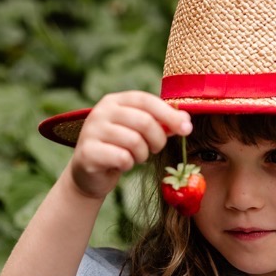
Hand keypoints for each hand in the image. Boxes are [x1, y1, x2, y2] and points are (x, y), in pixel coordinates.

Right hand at [69, 92, 191, 200]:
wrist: (89, 174)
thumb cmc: (119, 150)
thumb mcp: (139, 133)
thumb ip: (159, 124)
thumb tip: (185, 121)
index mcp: (115, 101)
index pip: (146, 101)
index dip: (169, 114)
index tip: (187, 128)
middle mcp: (102, 111)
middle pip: (144, 121)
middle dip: (158, 140)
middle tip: (156, 149)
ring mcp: (92, 130)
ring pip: (134, 142)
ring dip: (142, 155)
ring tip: (135, 158)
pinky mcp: (88, 152)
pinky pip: (122, 158)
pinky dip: (128, 165)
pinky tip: (122, 165)